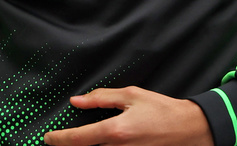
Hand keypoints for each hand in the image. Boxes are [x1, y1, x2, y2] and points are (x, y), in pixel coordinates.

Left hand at [43, 87, 211, 145]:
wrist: (189, 130)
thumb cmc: (162, 110)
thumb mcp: (131, 96)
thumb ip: (101, 98)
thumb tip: (77, 101)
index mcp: (115, 131)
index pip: (77, 139)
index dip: (58, 139)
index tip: (48, 138)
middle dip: (71, 144)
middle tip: (60, 140)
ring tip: (80, 139)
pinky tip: (99, 141)